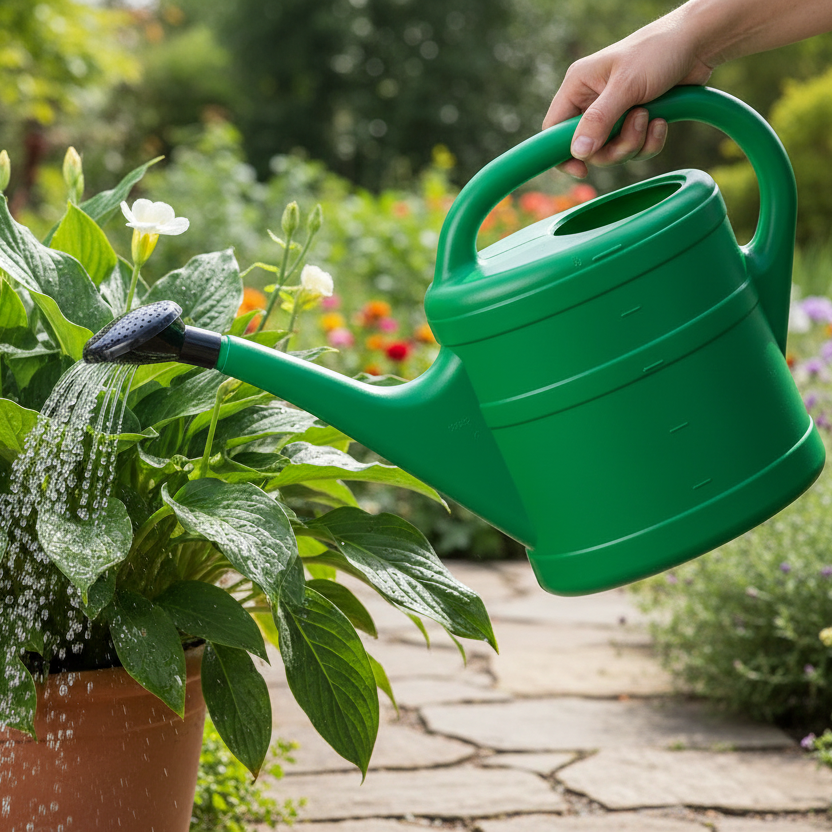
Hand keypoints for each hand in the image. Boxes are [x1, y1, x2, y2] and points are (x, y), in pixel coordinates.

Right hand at [543, 15, 713, 176]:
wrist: (698, 43)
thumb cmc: (657, 52)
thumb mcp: (625, 86)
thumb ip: (599, 120)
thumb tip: (578, 152)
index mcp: (578, 87)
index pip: (554, 129)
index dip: (562, 153)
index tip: (582, 169)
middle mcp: (592, 103)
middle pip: (589, 149)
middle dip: (615, 146)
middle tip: (636, 125)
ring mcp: (614, 114)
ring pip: (613, 152)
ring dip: (635, 142)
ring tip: (651, 116)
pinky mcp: (635, 122)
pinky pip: (635, 149)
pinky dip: (650, 142)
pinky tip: (661, 121)